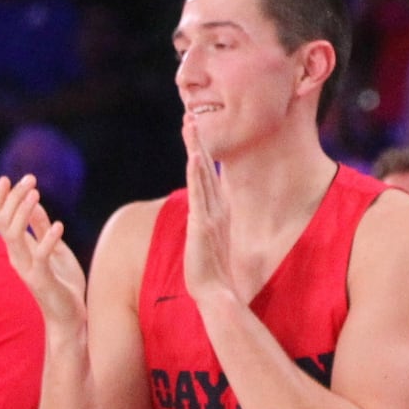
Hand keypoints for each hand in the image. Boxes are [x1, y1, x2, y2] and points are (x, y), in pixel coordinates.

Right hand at [0, 173, 86, 327]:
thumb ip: (41, 229)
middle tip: (29, 179)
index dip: (1, 199)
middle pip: (3, 222)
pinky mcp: (42, 279)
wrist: (71, 317)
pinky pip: (41, 256)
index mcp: (19, 249)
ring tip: (35, 194)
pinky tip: (59, 225)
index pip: (0, 219)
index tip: (7, 178)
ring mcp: (27, 269)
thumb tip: (34, 202)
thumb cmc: (64, 283)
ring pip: (14, 236)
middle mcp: (17, 257)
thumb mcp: (55, 250)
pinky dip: (48, 239)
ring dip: (23, 213)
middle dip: (13, 198)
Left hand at [181, 115, 236, 304]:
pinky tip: (195, 156)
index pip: (207, 177)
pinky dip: (198, 174)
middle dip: (198, 143)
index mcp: (218, 212)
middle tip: (190, 117)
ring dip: (196, 149)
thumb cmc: (211, 272)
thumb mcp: (208, 243)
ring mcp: (211, 215)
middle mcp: (217, 209)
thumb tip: (203, 222)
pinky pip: (199, 194)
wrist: (216, 292)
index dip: (201, 153)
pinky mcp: (202, 224)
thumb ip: (206, 229)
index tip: (194, 133)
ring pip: (201, 176)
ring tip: (190, 126)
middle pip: (205, 170)